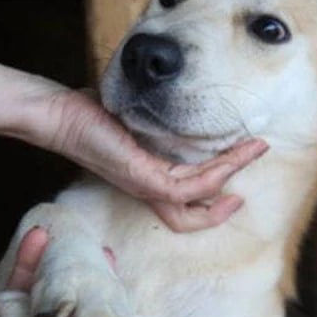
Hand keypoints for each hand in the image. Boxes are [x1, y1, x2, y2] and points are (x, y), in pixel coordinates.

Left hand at [0, 62, 267, 231]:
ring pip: (199, 194)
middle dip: (229, 195)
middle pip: (195, 214)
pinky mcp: (142, 177)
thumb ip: (158, 122)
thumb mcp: (134, 119)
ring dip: (231, 172)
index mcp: (146, 180)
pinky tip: (230, 153)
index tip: (236, 186)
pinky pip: (187, 185)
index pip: (184, 208)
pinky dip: (214, 173)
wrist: (59, 115)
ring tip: (254, 149)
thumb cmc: (91, 114)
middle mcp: (147, 189)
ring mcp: (145, 186)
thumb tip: (182, 102)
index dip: (212, 206)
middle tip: (257, 158)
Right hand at [0, 228, 109, 316]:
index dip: (109, 315)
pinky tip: (38, 236)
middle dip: (89, 285)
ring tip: (76, 239)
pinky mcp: (2, 313)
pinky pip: (21, 283)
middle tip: (102, 255)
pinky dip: (29, 260)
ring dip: (59, 267)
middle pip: (75, 314)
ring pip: (49, 295)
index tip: (118, 288)